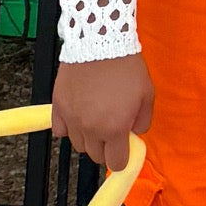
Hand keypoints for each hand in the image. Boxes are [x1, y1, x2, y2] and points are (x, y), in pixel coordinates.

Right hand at [51, 53, 152, 171]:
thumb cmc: (127, 67)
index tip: (124, 148)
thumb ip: (143, 122)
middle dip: (106, 148)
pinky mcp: (58, 105)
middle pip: (95, 156)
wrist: (101, 42)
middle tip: (112, 130)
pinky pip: (59, 130)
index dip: (122, 158)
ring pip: (78, 144)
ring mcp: (71, 118)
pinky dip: (68, 128)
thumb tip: (133, 134)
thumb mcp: (147, 95)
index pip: (115, 163)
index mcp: (114, 129)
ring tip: (95, 119)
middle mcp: (90, 129)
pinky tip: (78, 117)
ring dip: (88, 138)